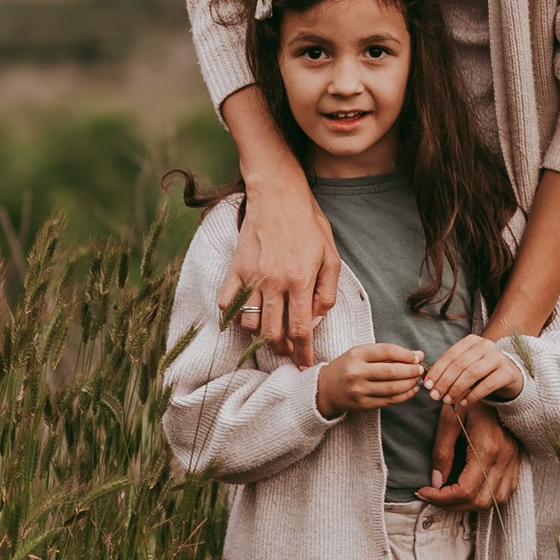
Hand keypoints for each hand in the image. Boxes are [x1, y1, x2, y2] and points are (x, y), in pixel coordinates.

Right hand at [219, 91, 341, 361]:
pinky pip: (227, 303)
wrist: (278, 194)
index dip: (302, 353)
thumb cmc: (309, 224)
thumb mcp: (331, 256)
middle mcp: (274, 283)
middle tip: (288, 351)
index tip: (303, 365)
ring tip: (271, 333)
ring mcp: (252, 276)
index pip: (301, 330)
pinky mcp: (235, 268)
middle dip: (282, 349)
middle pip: (273, 333)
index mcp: (301, 281)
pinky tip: (245, 316)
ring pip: (250, 323)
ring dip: (261, 334)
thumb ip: (327, 292)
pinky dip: (234, 316)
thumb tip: (317, 319)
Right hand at [316, 342, 428, 417]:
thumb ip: (387, 354)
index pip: (387, 351)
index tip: (417, 356)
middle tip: (420, 369)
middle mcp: (356, 372)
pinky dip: (405, 396)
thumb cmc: (346, 367)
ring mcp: (359, 390)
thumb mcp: (361, 354)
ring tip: (417, 379)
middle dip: (411, 370)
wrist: (325, 389)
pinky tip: (412, 390)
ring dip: (410, 383)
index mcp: (356, 355)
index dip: (406, 354)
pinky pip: (389, 401)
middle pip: (392, 371)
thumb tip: (418, 354)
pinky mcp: (363, 404)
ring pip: (392, 388)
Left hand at [421, 396, 521, 508]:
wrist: (493, 381)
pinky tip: (468, 488)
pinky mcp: (516, 460)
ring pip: (494, 500)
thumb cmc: (467, 397)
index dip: (441, 497)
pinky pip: (504, 491)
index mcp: (487, 447)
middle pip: (479, 501)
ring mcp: (513, 460)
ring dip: (469, 504)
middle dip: (452, 505)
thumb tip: (435, 483)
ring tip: (448, 495)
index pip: (465, 490)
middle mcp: (504, 458)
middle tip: (431, 496)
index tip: (423, 491)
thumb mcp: (449, 419)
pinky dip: (485, 496)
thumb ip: (442, 452)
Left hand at [422, 330, 524, 409]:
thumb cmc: (482, 370)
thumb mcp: (465, 365)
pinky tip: (464, 402)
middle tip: (435, 396)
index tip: (427, 385)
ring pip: (472, 373)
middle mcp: (485, 346)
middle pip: (460, 364)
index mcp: (471, 341)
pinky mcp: (507, 372)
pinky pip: (487, 385)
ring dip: (457, 388)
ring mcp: (498, 358)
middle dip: (445, 381)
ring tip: (448, 400)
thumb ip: (448, 369)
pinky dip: (473, 395)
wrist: (510, 373)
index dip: (437, 371)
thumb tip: (426, 380)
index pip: (450, 355)